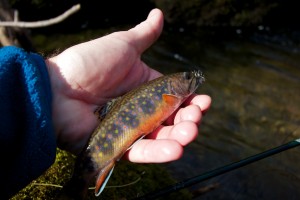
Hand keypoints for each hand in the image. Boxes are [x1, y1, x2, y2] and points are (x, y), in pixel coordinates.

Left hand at [46, 9, 210, 161]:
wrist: (57, 88)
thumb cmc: (89, 63)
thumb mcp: (122, 46)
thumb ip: (144, 35)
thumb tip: (159, 13)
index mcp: (145, 88)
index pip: (175, 97)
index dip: (191, 100)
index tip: (204, 100)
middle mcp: (140, 110)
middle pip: (172, 119)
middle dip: (189, 119)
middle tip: (196, 117)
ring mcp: (131, 129)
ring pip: (161, 137)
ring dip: (180, 137)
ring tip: (190, 132)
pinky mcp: (119, 146)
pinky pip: (142, 152)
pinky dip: (160, 153)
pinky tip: (177, 149)